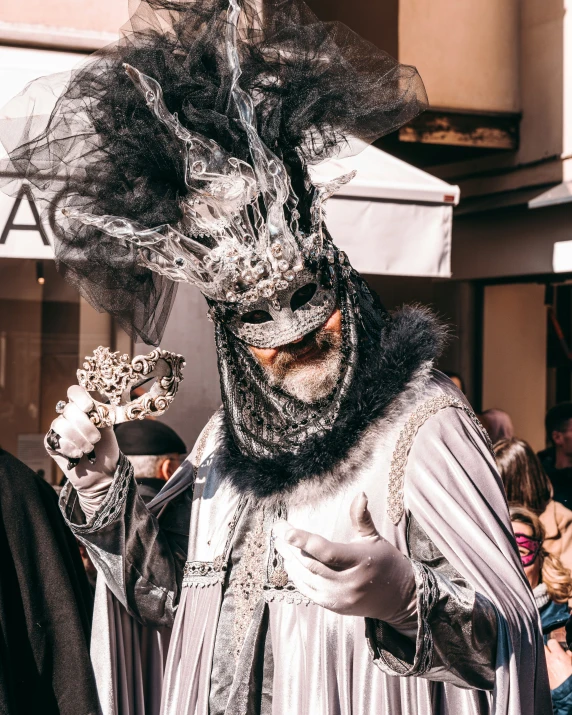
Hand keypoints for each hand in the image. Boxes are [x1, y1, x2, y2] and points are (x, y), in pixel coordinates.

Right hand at [45, 385, 118, 490]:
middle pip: (69, 410)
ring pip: (61, 425)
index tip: (89, 408)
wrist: (102, 473)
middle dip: (85, 426)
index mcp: (84, 407)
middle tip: (96, 439)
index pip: (75, 391)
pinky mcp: (50, 442)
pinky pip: (56, 440)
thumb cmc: (106, 449)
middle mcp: (69, 415)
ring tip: (89, 449)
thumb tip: (97, 405)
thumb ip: (102, 414)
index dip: (80, 397)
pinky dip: (71, 448)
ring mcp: (58, 428)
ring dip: (79, 439)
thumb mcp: (109, 428)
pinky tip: (79, 455)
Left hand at [273, 493, 414, 621]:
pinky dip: (297, 577)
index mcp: (359, 561)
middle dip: (290, 546)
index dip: (304, 541)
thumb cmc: (385, 562)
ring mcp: (340, 597)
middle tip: (277, 531)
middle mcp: (348, 582)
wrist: (399, 599)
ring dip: (290, 561)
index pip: (326, 551)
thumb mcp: (374, 538)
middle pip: (311, 564)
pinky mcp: (335, 607)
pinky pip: (309, 592)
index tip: (286, 531)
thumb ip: (361, 518)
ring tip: (279, 544)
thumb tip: (360, 493)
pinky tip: (289, 564)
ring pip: (307, 578)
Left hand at [545, 639, 571, 689]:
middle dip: (547, 648)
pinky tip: (551, 668)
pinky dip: (546, 665)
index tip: (556, 645)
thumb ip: (569, 656)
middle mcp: (550, 660)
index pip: (551, 642)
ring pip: (542, 656)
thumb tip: (567, 652)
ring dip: (546, 657)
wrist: (568, 692)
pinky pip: (542, 666)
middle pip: (543, 647)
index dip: (554, 643)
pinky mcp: (544, 674)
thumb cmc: (571, 678)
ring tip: (552, 661)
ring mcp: (546, 666)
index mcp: (559, 656)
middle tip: (553, 652)